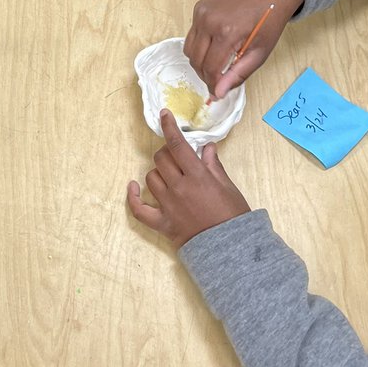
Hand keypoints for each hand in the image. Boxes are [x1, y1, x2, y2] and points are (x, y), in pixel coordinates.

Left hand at [127, 109, 250, 248]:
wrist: (231, 252)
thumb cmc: (233, 218)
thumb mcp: (229, 188)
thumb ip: (214, 166)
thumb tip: (206, 147)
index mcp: (198, 177)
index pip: (178, 145)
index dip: (169, 127)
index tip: (164, 114)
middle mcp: (179, 189)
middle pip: (161, 159)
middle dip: (167, 153)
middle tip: (177, 157)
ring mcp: (168, 206)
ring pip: (151, 178)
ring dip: (157, 172)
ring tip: (168, 176)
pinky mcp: (162, 223)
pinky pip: (139, 209)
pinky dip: (134, 197)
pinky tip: (134, 187)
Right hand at [184, 0, 303, 98]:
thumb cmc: (267, 24)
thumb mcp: (258, 54)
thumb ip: (237, 75)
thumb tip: (217, 93)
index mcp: (227, 33)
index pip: (211, 68)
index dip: (213, 84)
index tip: (217, 93)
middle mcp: (209, 21)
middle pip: (196, 60)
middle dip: (205, 75)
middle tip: (218, 80)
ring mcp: (201, 12)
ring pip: (189, 48)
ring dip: (200, 61)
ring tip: (216, 62)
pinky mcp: (198, 8)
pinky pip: (192, 34)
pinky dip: (200, 44)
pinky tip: (216, 43)